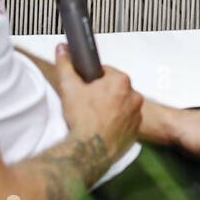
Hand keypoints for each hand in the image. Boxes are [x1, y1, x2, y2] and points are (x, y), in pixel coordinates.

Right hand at [53, 44, 142, 162]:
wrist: (89, 151)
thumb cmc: (82, 119)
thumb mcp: (69, 88)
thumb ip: (66, 65)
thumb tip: (62, 48)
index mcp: (121, 81)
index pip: (106, 73)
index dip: (93, 80)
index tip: (86, 90)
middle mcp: (134, 96)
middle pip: (115, 89)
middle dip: (102, 95)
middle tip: (88, 105)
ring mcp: (137, 114)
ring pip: (121, 105)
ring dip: (111, 109)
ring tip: (95, 118)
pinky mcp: (136, 130)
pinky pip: (126, 121)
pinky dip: (117, 123)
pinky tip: (103, 128)